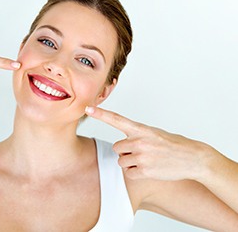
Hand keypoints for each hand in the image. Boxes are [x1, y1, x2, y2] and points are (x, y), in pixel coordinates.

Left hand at [85, 106, 215, 180]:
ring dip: (130, 162)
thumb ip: (137, 135)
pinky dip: (136, 172)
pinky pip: (129, 173)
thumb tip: (122, 143)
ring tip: (147, 160)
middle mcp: (139, 141)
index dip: (101, 114)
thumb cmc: (173, 144)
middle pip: (117, 147)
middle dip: (125, 151)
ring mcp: (142, 156)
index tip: (88, 108)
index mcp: (141, 129)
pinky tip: (149, 168)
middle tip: (141, 152)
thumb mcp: (154, 133)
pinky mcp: (145, 171)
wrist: (192, 158)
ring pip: (121, 161)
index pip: (117, 119)